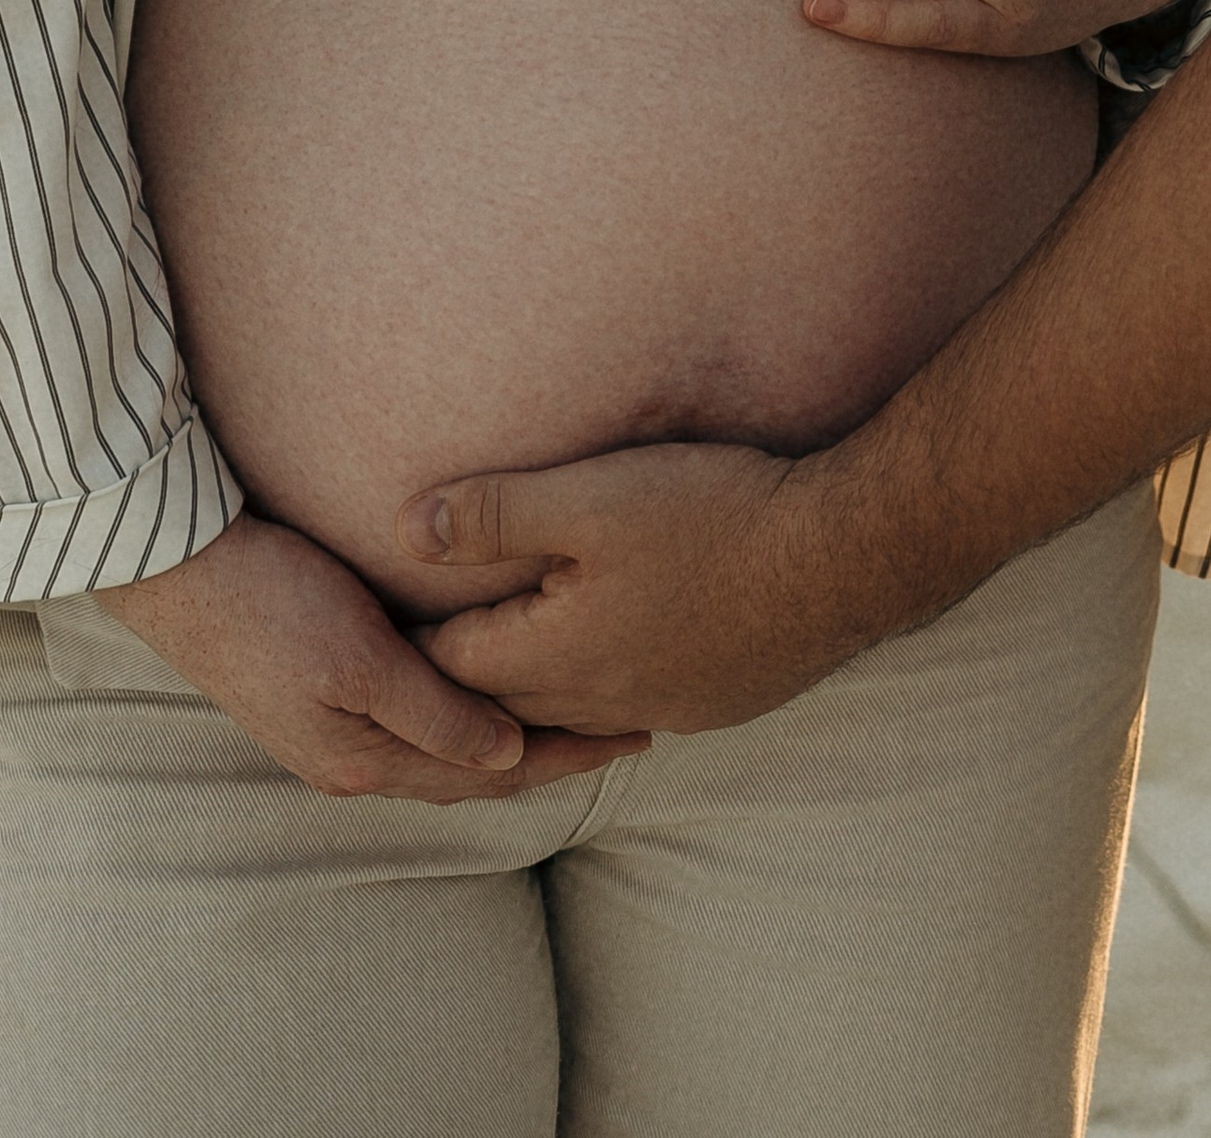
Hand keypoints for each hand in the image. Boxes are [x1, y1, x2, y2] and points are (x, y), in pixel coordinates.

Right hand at [94, 510, 648, 799]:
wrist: (176, 569)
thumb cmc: (268, 602)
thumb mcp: (358, 660)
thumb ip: (433, 711)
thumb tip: (508, 754)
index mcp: (366, 760)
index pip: (492, 773)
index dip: (566, 754)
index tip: (634, 733)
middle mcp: (354, 758)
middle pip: (475, 768)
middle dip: (550, 752)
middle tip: (626, 728)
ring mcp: (333, 729)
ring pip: (448, 746)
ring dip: (509, 736)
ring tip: (574, 716)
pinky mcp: (320, 690)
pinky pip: (418, 719)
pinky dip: (467, 713)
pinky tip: (488, 691)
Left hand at [392, 441, 882, 739]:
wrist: (840, 559)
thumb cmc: (712, 513)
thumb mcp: (591, 494)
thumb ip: (494, 514)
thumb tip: (402, 530)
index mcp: (557, 654)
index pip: (450, 663)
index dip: (405, 639)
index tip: (370, 622)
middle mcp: (600, 699)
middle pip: (501, 703)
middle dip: (456, 680)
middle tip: (415, 655)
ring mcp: (661, 707)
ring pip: (566, 715)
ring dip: (528, 693)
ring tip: (501, 663)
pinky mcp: (712, 703)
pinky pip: (628, 710)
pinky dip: (597, 693)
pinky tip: (608, 660)